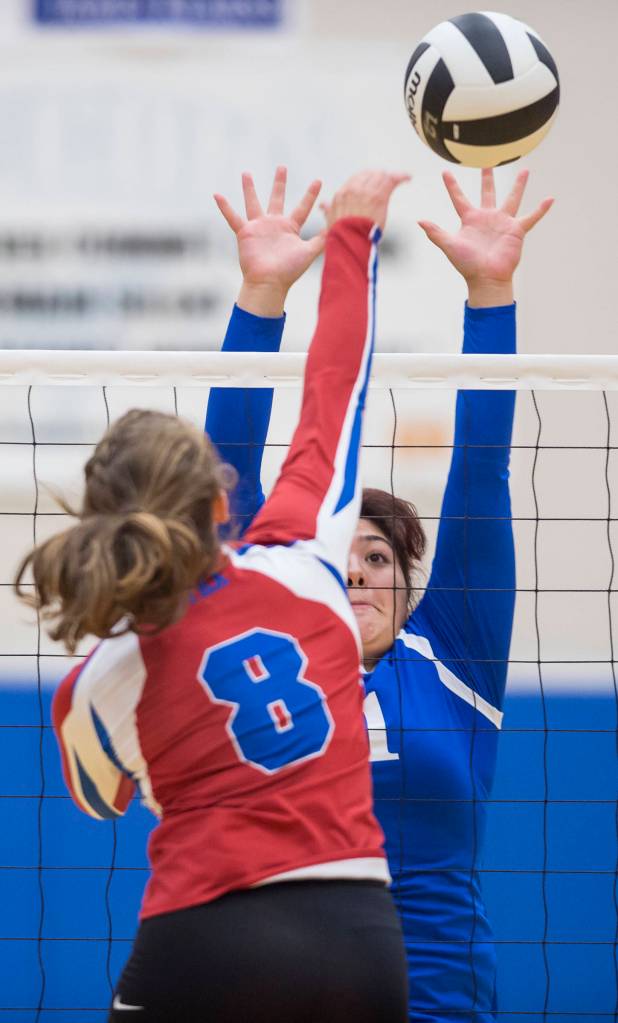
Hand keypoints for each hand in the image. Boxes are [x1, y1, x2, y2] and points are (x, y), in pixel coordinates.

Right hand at [214, 166, 324, 316]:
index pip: (303, 208)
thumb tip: (337, 225)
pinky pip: (233, 218)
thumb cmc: (289, 271)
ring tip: (246, 173)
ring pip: (253, 203)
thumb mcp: (309, 252)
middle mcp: (274, 225)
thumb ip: (322, 238)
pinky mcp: (245, 233)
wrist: (268, 283)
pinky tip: (217, 195)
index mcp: (290, 228)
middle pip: (277, 198)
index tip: (319, 180)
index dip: (311, 195)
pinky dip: (225, 207)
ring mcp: (259, 228)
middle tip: (282, 167)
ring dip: (249, 188)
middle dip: (279, 183)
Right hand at [321, 170, 410, 232]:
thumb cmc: (342, 236)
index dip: (367, 180)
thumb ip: (329, 210)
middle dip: (379, 176)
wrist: (349, 243)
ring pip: (381, 176)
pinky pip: (392, 180)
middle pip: (369, 174)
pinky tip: (408, 178)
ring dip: (390, 177)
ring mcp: (365, 191)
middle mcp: (353, 189)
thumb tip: (322, 205)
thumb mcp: (332, 221)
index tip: (373, 183)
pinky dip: (401, 177)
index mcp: (341, 194)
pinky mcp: (378, 196)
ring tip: (399, 178)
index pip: (356, 179)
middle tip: (388, 179)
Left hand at [418, 168, 553, 306]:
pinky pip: (531, 218)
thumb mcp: (450, 245)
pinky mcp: (516, 231)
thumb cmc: (467, 265)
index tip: (445, 172)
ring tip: (525, 170)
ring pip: (512, 198)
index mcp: (470, 219)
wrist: (486, 278)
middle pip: (488, 192)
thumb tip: (419, 221)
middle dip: (487, 178)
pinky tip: (550, 199)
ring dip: (519, 185)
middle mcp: (487, 218)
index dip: (452, 186)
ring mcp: (503, 223)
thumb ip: (436, 233)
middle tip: (487, 162)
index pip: (459, 198)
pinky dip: (541, 209)